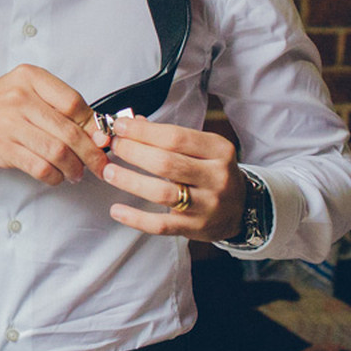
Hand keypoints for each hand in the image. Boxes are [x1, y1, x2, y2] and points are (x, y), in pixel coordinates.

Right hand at [0, 64, 109, 184]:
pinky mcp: (4, 148)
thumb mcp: (26, 91)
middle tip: (99, 163)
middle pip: (69, 130)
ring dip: (74, 168)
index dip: (92, 124)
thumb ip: (58, 105)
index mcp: (30, 77)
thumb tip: (96, 131)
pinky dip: (55, 176)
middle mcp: (20, 97)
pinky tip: (57, 176)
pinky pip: (40, 167)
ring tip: (77, 172)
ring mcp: (10, 124)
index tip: (101, 138)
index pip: (73, 102)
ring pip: (58, 152)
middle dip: (91, 153)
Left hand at [100, 114, 245, 240]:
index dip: (143, 131)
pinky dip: (136, 219)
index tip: (119, 126)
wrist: (241, 207)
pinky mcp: (196, 228)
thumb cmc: (212, 170)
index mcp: (219, 150)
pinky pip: (161, 225)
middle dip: (133, 152)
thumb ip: (168, 136)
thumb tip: (130, 123)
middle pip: (166, 163)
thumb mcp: (202, 148)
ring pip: (162, 193)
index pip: (175, 137)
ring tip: (108, 172)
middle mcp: (217, 177)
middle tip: (113, 146)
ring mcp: (208, 205)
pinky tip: (117, 210)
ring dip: (130, 181)